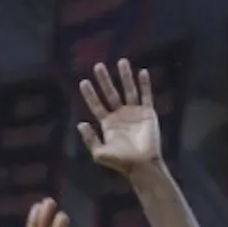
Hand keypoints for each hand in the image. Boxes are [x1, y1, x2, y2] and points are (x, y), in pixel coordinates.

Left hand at [76, 59, 162, 174]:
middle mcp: (120, 116)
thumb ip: (89, 140)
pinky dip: (145, 84)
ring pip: (128, 90)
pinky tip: (142, 72)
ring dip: (125, 76)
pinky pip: (146, 95)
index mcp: (107, 124)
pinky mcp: (148, 113)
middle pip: (110, 93)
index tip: (83, 82)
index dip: (90, 94)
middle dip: (104, 80)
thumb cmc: (120, 162)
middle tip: (98, 66)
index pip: (96, 105)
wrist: (142, 165)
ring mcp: (134, 113)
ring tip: (121, 61)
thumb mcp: (99, 154)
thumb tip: (80, 124)